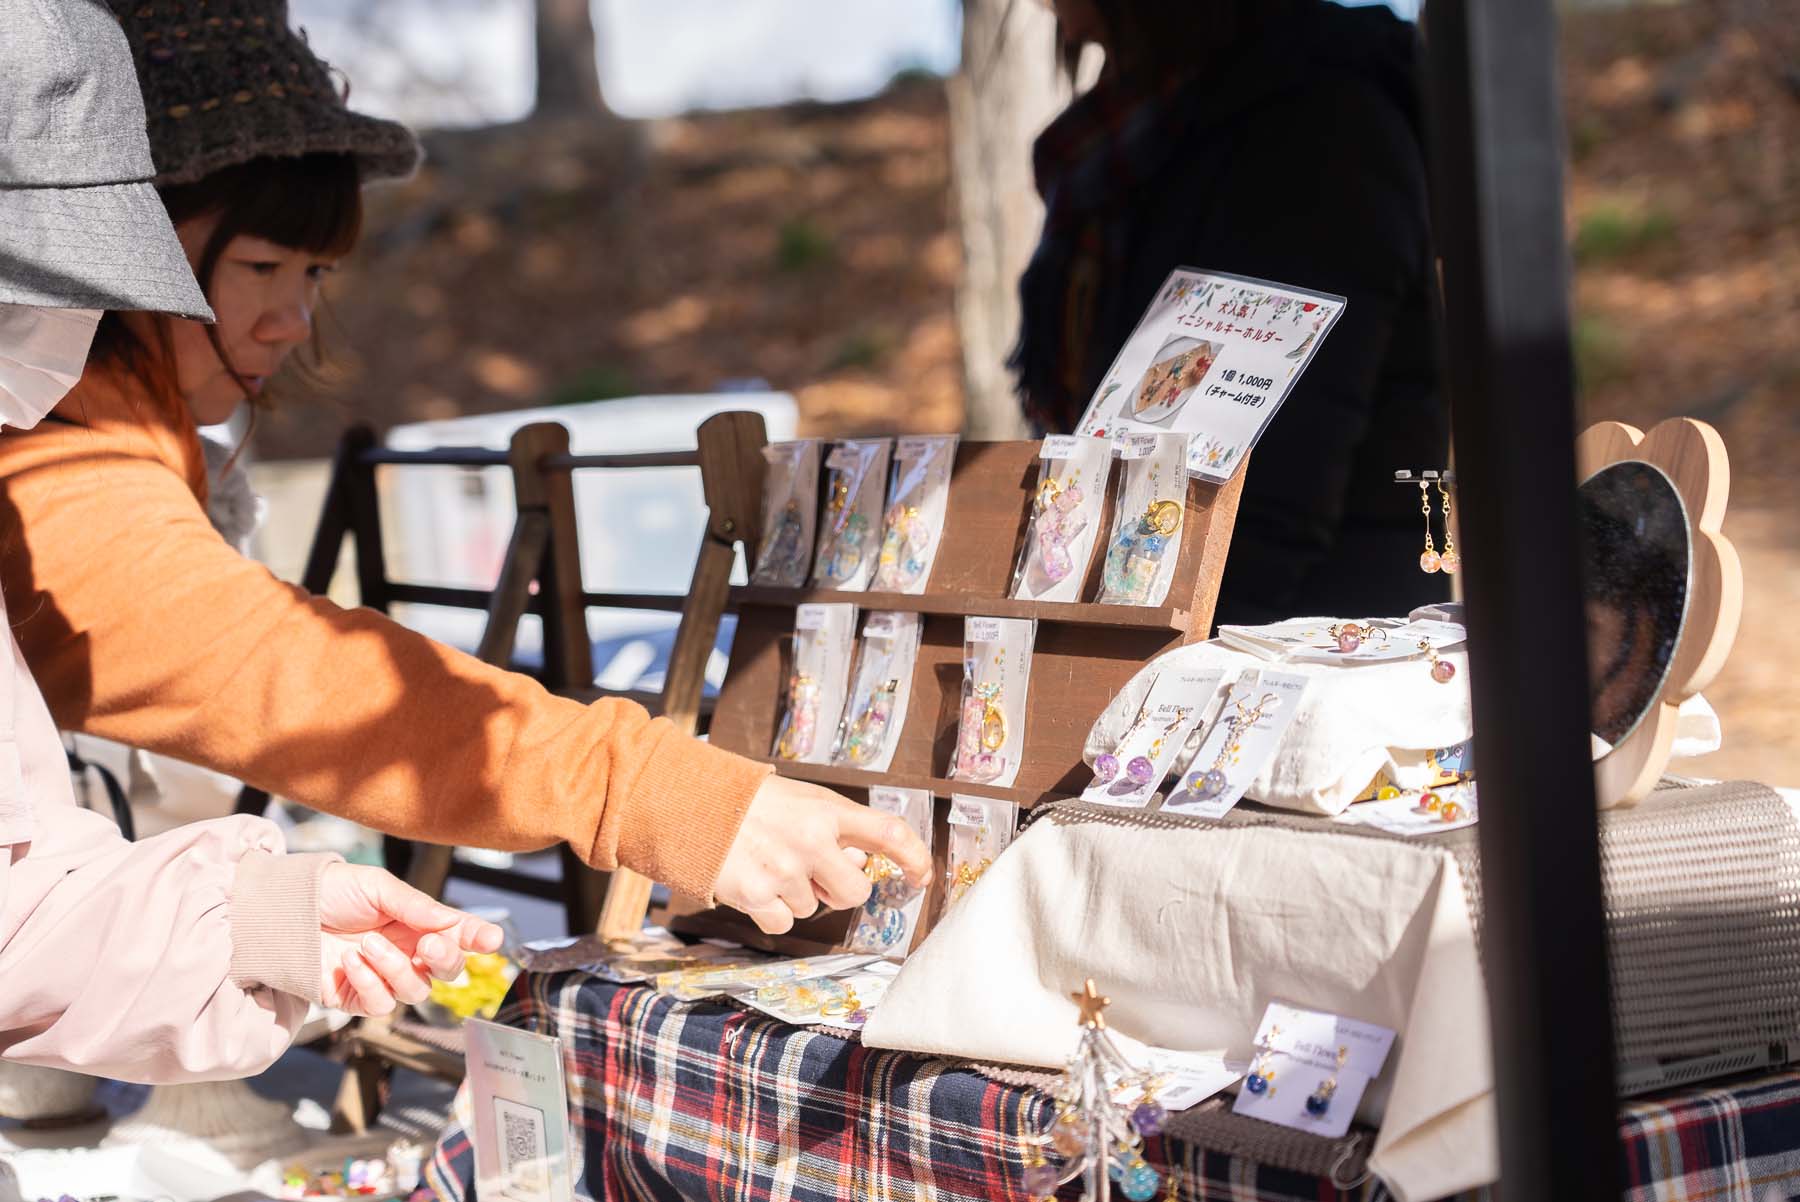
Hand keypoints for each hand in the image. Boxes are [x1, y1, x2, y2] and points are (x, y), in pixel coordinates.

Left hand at [315, 862, 504, 1016]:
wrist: (284, 912)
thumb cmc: (332, 892)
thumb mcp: (377, 887)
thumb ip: (416, 906)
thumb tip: (451, 922)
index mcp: (419, 922)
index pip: (459, 934)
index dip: (479, 938)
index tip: (492, 939)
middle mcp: (408, 952)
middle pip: (448, 970)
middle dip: (445, 959)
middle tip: (427, 945)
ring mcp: (384, 977)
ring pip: (416, 992)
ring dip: (395, 969)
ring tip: (367, 944)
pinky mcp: (358, 998)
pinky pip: (380, 1004)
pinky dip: (368, 982)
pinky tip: (350, 961)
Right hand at [712, 776, 931, 934]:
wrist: (692, 804)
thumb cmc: (751, 801)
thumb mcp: (801, 800)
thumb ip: (834, 828)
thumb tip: (860, 862)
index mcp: (827, 811)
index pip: (889, 832)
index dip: (915, 857)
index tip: (921, 876)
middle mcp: (811, 841)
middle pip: (855, 892)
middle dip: (840, 891)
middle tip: (815, 874)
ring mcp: (784, 871)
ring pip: (813, 908)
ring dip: (797, 896)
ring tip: (769, 864)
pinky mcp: (756, 895)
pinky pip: (782, 923)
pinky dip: (771, 913)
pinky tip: (754, 885)